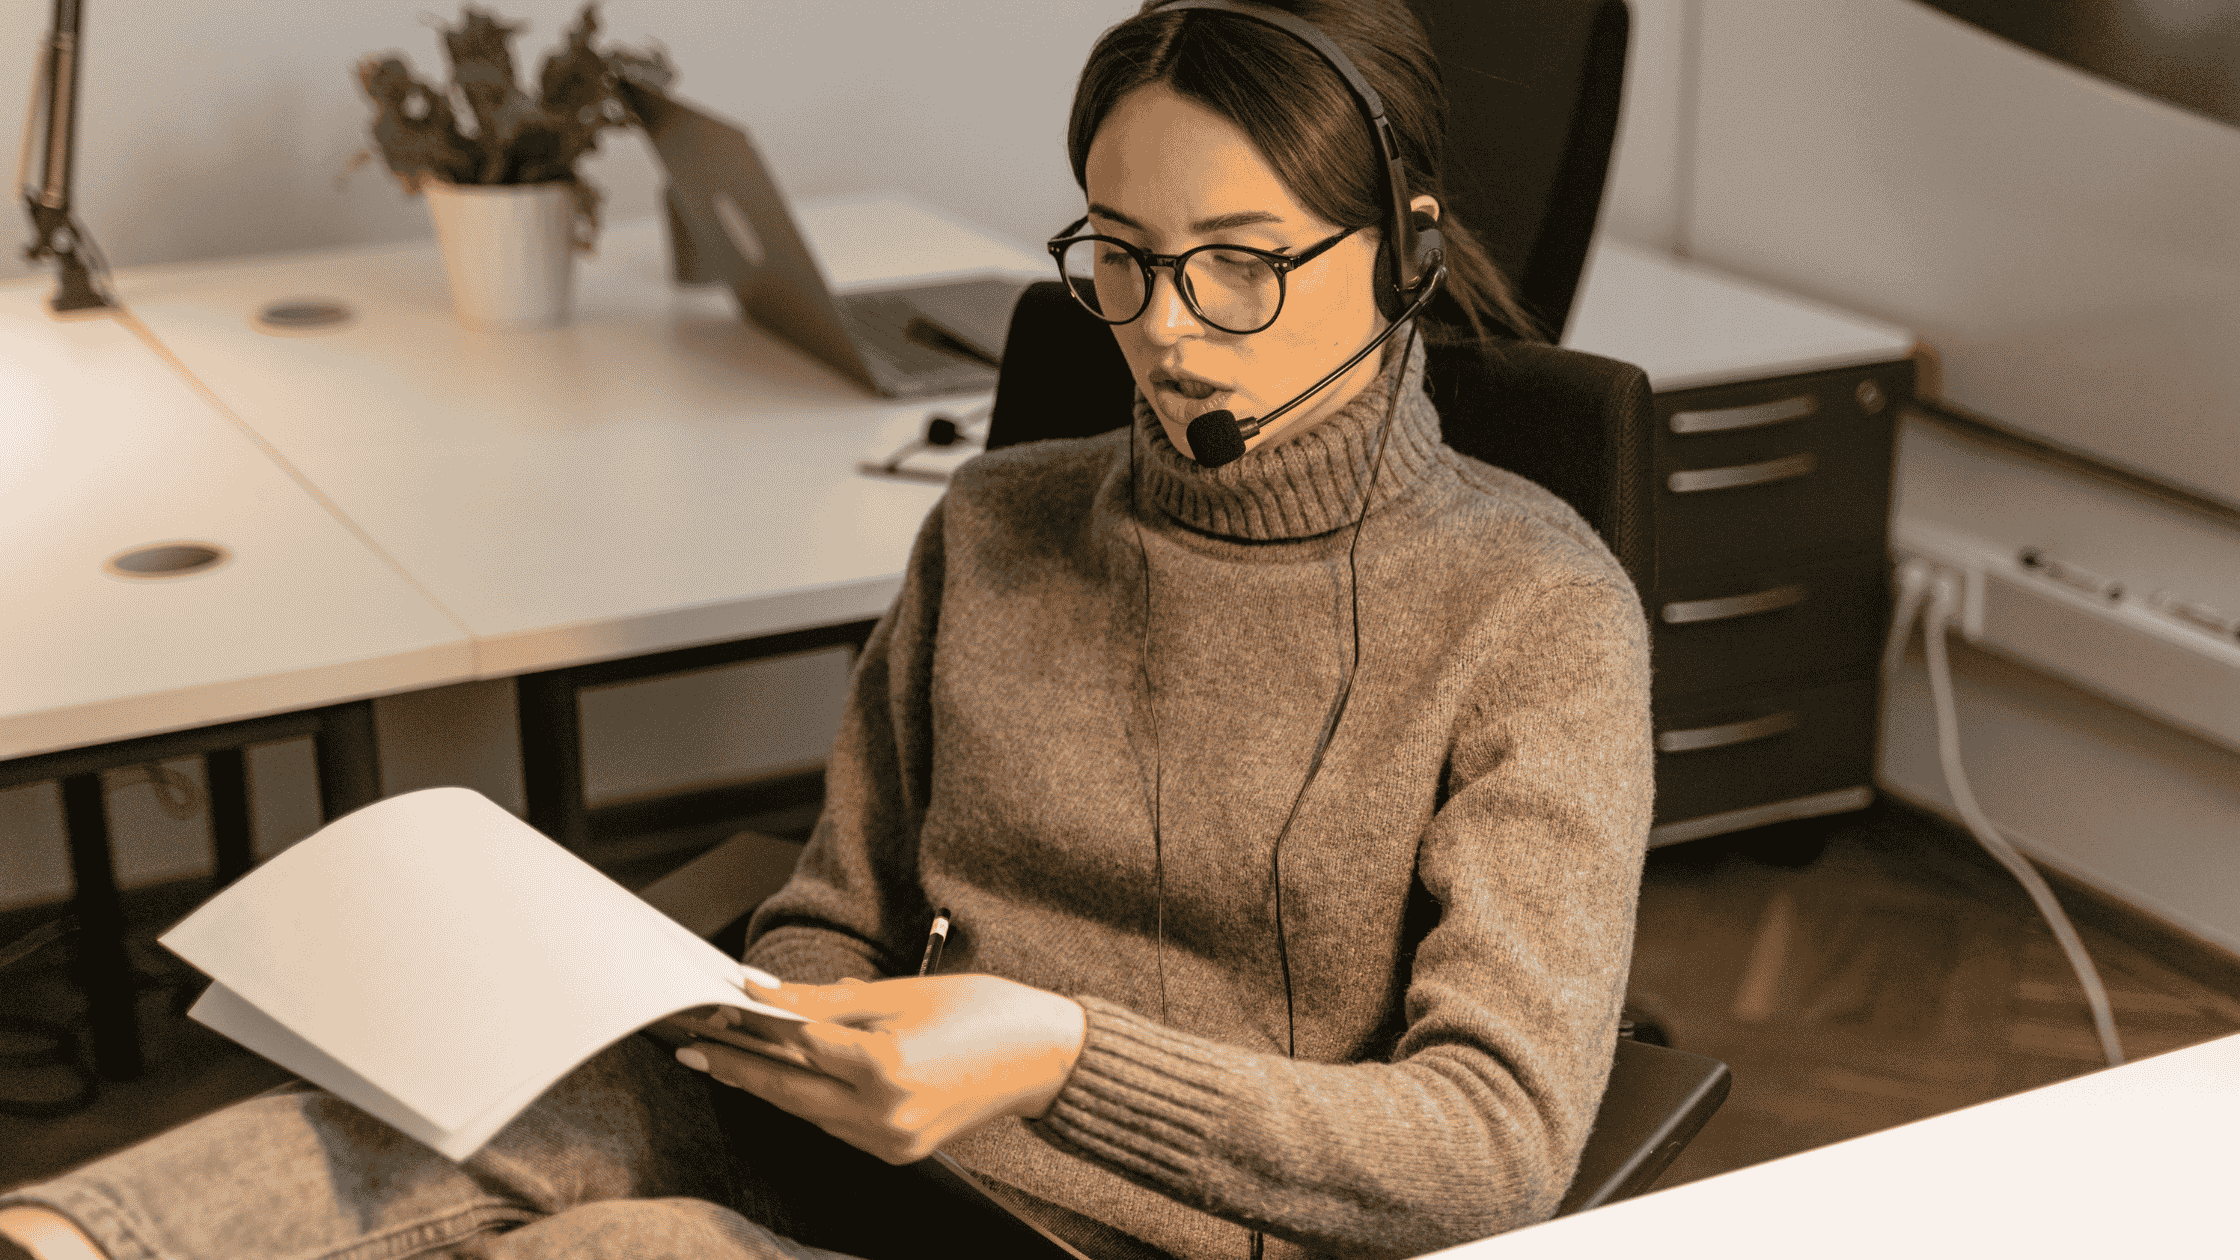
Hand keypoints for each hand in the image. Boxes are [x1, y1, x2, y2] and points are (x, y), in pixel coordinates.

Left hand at [672, 974, 1086, 1164]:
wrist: (1045, 1058)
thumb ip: (829, 1000)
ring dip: (767, 1084)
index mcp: (886, 1066)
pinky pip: (836, 1126)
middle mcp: (884, 1113)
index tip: (714, 1008)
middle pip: (787, 1089)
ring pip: (807, 1112)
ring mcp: (891, 1140)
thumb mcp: (904, 993)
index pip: (796, 1045)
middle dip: (735, 1066)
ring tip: (726, 1056)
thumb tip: (767, 994)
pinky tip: (785, 1077)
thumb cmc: (985, 1011)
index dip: (750, 1025)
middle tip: (692, 1044)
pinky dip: (809, 1100)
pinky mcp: (899, 1153)